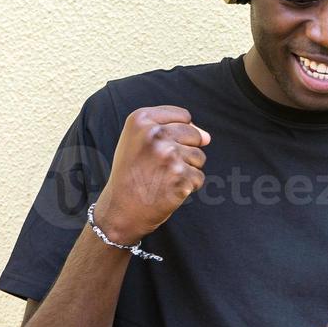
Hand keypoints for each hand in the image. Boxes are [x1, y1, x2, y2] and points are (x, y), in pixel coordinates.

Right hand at [93, 105, 209, 241]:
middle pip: (194, 134)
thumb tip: (207, 137)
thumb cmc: (131, 173)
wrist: (120, 209)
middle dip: (184, 151)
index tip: (159, 147)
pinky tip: (167, 190)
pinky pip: (198, 177)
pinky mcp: (180, 177)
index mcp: (141, 119)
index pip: (184, 116)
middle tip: (160, 166)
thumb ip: (171, 128)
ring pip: (199, 156)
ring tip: (163, 177)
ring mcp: (168, 156)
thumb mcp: (137, 140)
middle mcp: (154, 134)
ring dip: (187, 169)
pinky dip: (187, 186)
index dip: (176, 133)